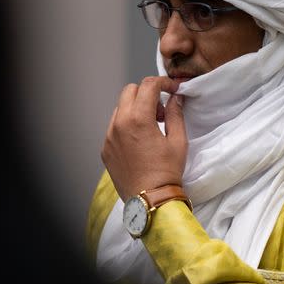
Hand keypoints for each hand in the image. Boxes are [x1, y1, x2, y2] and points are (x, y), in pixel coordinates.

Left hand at [101, 76, 186, 199]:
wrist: (151, 201)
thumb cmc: (166, 173)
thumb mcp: (178, 141)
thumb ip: (176, 114)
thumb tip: (175, 98)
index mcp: (138, 119)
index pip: (148, 85)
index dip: (163, 83)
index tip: (173, 89)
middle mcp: (119, 124)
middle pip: (130, 91)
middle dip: (147, 93)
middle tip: (161, 110)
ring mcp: (109, 137)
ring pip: (120, 108)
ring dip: (135, 108)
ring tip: (151, 127)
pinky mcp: (105, 149)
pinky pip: (114, 127)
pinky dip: (126, 125)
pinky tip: (140, 141)